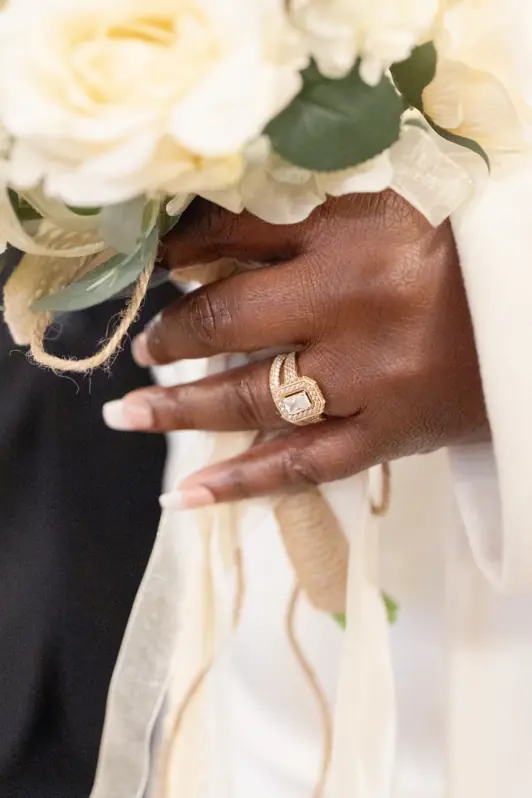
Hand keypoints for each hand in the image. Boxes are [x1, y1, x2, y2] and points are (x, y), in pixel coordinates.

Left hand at [103, 191, 488, 507]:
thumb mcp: (387, 209)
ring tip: (129, 414)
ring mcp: (368, 378)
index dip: (183, 248)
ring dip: (182, 408)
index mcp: (354, 231)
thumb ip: (306, 216)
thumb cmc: (461, 252)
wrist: (531, 317)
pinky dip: (244, 483)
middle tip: (145, 347)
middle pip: (230, 319)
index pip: (238, 231)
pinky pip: (306, 465)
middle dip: (174, 334)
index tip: (156, 264)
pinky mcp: (390, 434)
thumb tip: (211, 241)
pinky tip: (188, 496)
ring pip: (252, 398)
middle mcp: (352, 304)